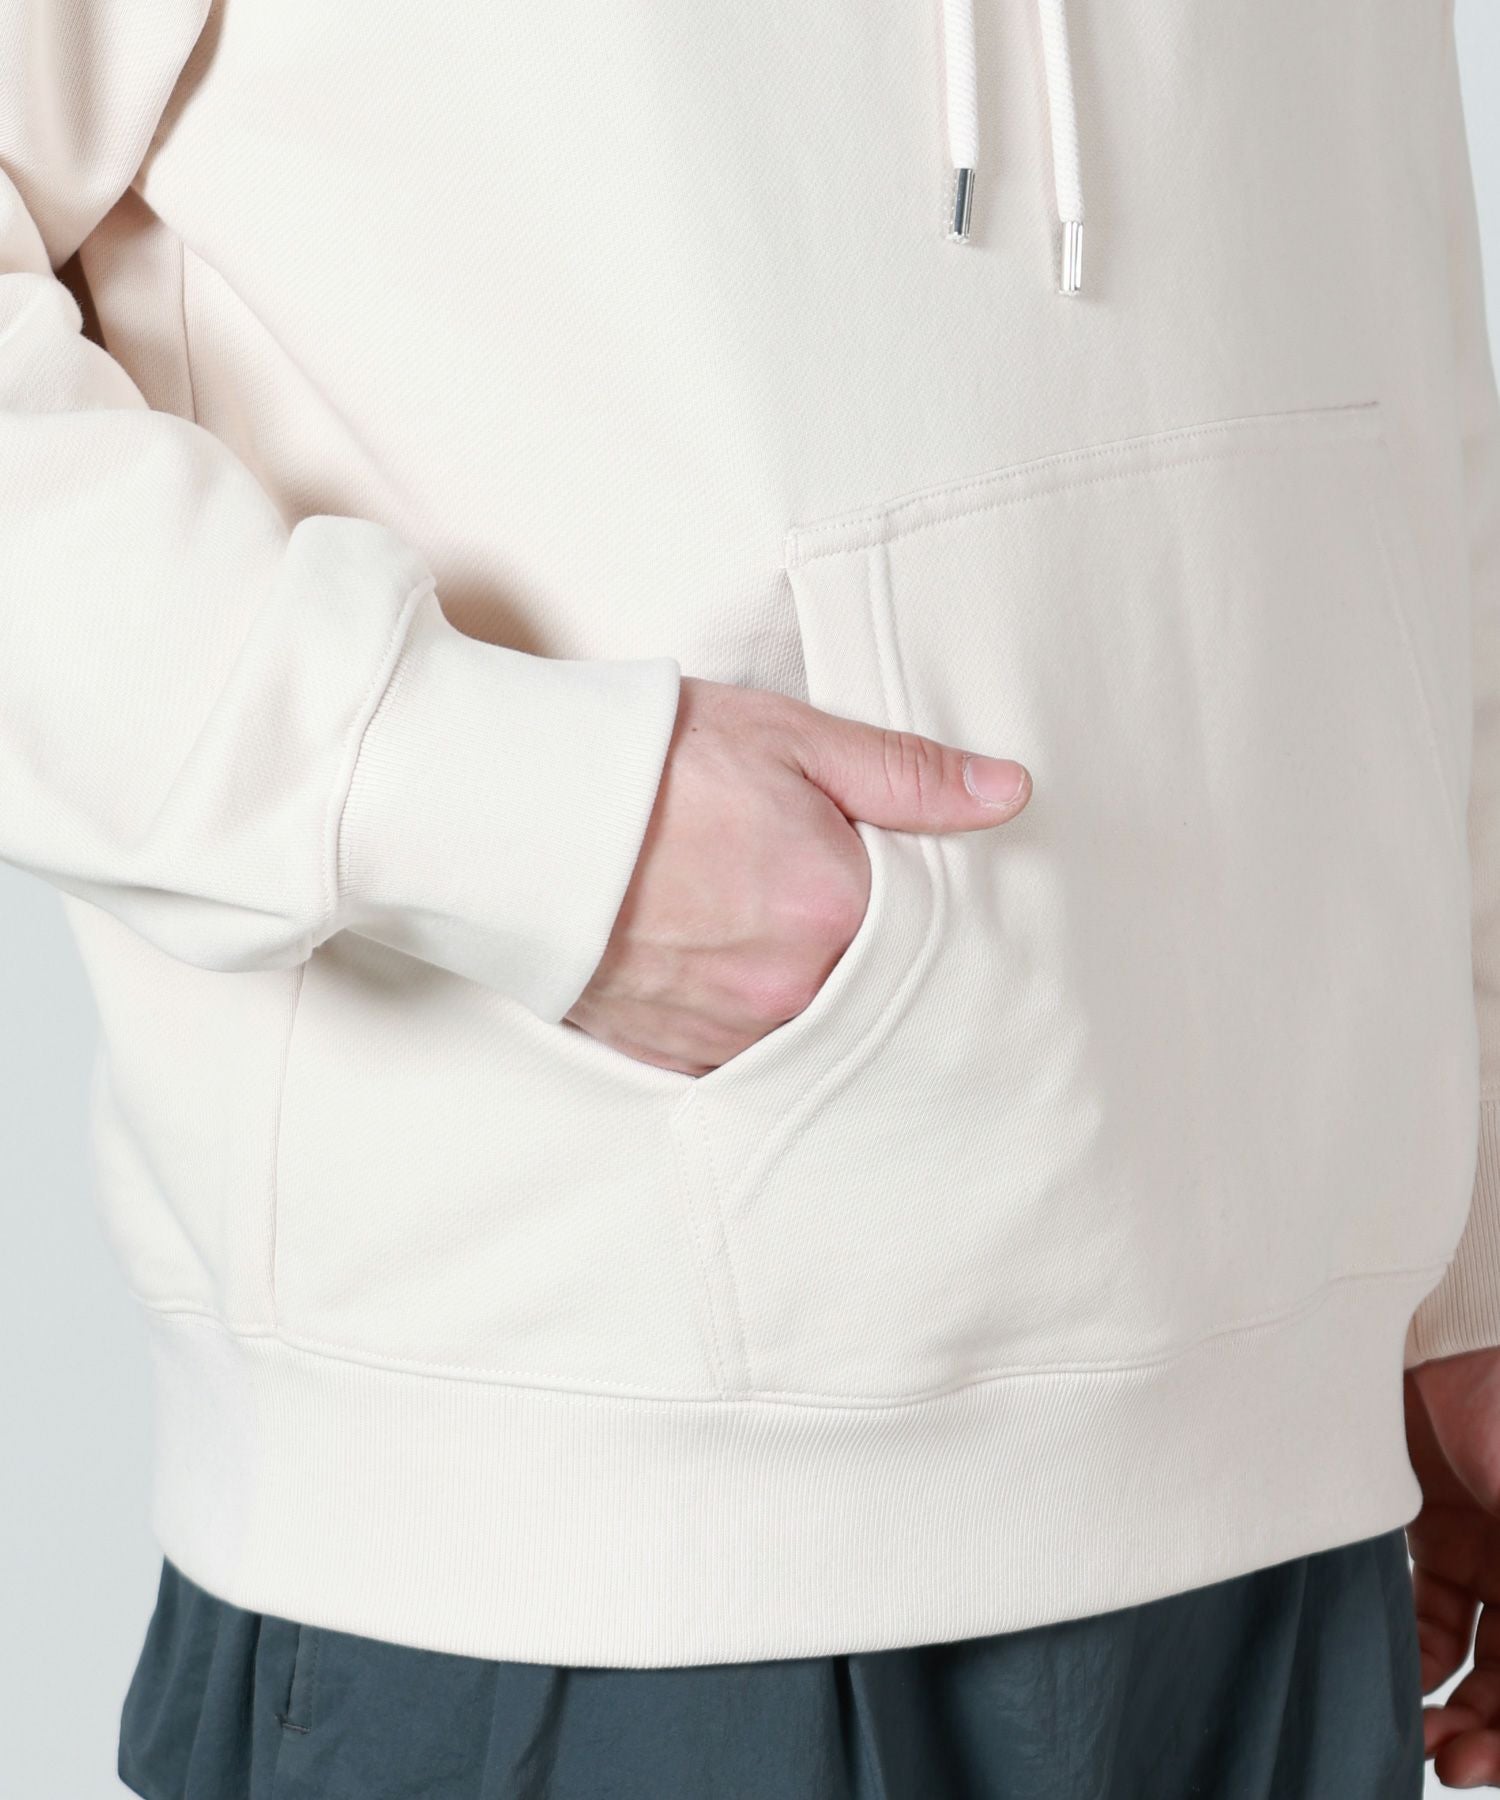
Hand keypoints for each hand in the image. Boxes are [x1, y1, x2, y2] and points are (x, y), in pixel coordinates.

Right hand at [565, 676, 1031, 1073]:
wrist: (509, 807)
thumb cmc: (646, 761)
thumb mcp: (790, 738)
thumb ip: (906, 775)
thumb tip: (1007, 794)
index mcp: (833, 913)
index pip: (929, 933)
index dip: (924, 904)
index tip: (905, 878)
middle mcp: (788, 992)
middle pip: (872, 992)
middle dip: (869, 955)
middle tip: (831, 900)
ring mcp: (725, 1034)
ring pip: (811, 1033)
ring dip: (812, 994)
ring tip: (776, 930)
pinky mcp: (669, 1054)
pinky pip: (743, 1057)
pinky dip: (752, 1023)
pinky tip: (735, 973)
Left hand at [1406, 1347, 1499, 1786]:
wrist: (1433, 1333)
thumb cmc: (1496, 1406)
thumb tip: (1497, 1691)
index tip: (1482, 1762)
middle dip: (1491, 1728)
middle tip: (1448, 1762)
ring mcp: (1488, 1548)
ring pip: (1476, 1657)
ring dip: (1452, 1703)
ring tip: (1421, 1736)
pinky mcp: (1431, 1527)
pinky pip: (1430, 1611)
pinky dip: (1415, 1651)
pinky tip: (1399, 1679)